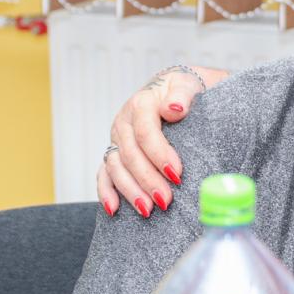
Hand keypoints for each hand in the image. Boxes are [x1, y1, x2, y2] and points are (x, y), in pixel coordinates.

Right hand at [99, 65, 227, 215]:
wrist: (176, 89)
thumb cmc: (186, 89)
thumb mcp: (188, 84)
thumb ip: (182, 94)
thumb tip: (174, 108)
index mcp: (142, 103)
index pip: (145, 131)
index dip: (159, 154)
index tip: (177, 174)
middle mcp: (124, 121)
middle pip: (130, 154)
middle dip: (147, 179)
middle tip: (166, 200)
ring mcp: (117, 138)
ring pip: (116, 167)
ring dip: (130, 190)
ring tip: (148, 210)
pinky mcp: (115, 151)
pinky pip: (104, 173)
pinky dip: (106, 192)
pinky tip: (114, 209)